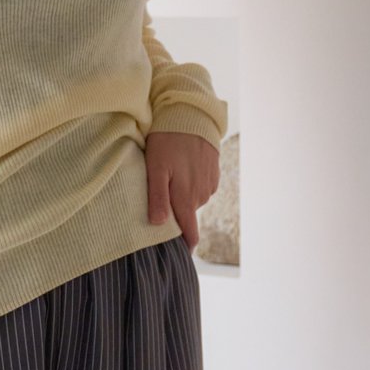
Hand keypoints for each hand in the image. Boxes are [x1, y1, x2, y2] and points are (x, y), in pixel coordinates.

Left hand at [144, 131, 220, 250]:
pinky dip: (191, 183)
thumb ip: (158, 198)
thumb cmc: (168, 140)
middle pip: (187, 216)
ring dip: (183, 196)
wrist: (192, 113)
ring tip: (170, 178)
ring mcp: (209, 184)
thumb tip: (160, 225)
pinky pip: (201, 187)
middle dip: (176, 214)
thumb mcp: (156, 168)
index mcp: (186, 198)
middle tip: (160, 200)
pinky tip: (182, 168)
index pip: (189, 233)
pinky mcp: (213, 172)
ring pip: (193, 201)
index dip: (184, 246)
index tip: (178, 256)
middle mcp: (201, 195)